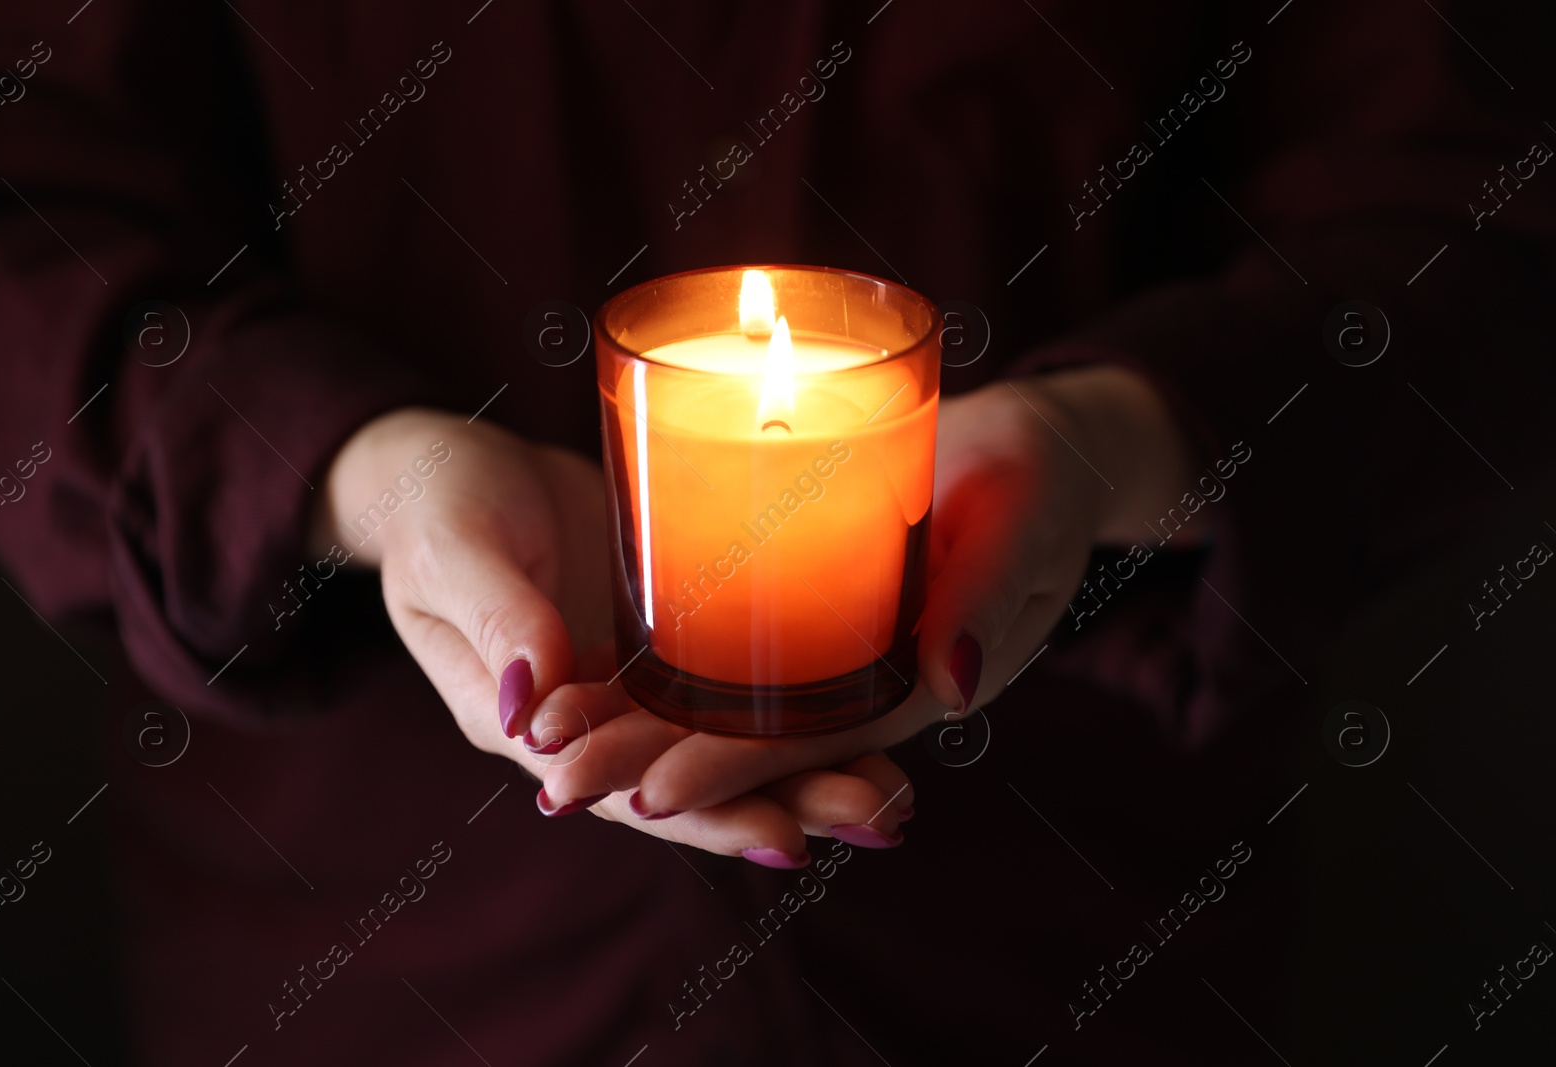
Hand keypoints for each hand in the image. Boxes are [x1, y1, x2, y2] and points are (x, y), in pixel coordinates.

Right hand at [310, 407, 917, 865]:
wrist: (455, 467)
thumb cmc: (436, 505)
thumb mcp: (454, 553)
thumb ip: (495, 618)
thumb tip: (532, 705)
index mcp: (525, 721)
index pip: (624, 789)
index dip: (706, 817)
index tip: (789, 840)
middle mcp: (590, 717)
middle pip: (695, 780)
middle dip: (789, 803)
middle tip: (884, 820)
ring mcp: (632, 681)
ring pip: (726, 741)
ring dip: (810, 767)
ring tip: (898, 792)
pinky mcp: (666, 635)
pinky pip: (735, 680)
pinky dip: (796, 702)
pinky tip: (866, 709)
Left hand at [538, 366, 1204, 829]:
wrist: (1032, 449)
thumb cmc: (1039, 483)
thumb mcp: (1024, 525)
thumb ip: (989, 595)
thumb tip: (952, 683)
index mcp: (913, 692)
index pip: (809, 749)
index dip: (732, 775)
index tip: (648, 797)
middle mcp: (855, 688)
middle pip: (744, 741)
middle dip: (652, 766)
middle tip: (558, 786)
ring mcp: (822, 653)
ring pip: (719, 703)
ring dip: (636, 726)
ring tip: (546, 742)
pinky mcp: (797, 606)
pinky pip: (723, 648)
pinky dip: (658, 665)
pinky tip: (586, 672)